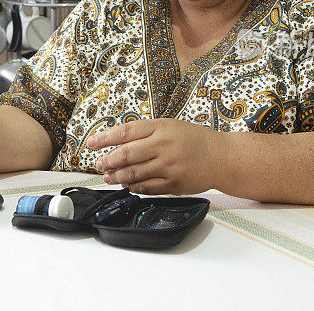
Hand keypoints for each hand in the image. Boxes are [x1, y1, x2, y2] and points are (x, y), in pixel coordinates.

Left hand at [87, 118, 218, 194]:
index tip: (91, 143)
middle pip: (126, 155)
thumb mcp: (169, 126)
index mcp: (160, 128)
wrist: (221, 157)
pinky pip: (147, 188)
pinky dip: (134, 187)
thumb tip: (117, 143)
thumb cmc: (193, 139)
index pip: (125, 132)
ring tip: (109, 177)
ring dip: (117, 177)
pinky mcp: (174, 184)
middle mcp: (163, 146)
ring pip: (134, 174)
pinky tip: (128, 185)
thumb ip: (145, 133)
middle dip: (107, 161)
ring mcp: (168, 166)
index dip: (104, 138)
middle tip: (99, 164)